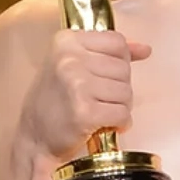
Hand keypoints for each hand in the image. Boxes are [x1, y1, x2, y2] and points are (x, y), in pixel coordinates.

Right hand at [19, 29, 151, 159]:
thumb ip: (108, 52)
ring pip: (126, 91)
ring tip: (99, 111)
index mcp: (67, 41)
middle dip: (119, 87)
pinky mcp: (84, 112)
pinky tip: (104, 124)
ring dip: (119, 106)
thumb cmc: (54, 101)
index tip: (105, 75)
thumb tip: (145, 49)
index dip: (119, 61)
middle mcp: (70, 59)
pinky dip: (120, 123)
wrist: (34, 138)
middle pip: (124, 68)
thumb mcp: (73, 65)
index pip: (117, 42)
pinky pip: (122, 113)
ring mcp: (77, 85)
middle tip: (98, 99)